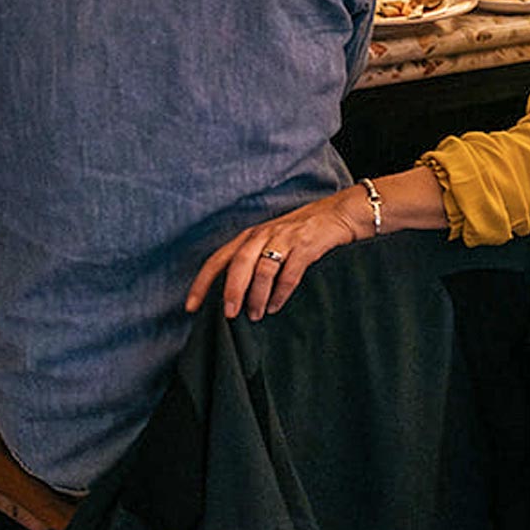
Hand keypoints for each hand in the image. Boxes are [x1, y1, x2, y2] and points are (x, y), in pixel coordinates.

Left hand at [185, 187, 371, 321]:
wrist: (338, 214)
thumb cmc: (301, 233)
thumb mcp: (272, 242)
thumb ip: (254, 262)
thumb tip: (234, 297)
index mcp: (249, 236)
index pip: (218, 259)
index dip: (202, 283)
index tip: (190, 307)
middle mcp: (263, 234)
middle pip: (239, 263)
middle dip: (231, 290)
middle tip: (229, 315)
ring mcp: (285, 238)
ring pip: (263, 269)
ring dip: (257, 296)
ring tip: (256, 315)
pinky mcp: (306, 245)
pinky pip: (289, 273)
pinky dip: (280, 293)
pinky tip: (275, 306)